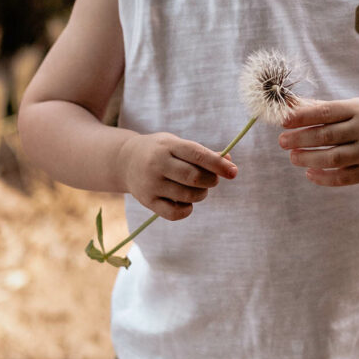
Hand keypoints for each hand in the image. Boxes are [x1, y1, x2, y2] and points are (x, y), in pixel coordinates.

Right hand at [118, 133, 237, 219]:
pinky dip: (187, 210)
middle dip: (211, 180)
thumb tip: (229, 161)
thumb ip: (202, 153)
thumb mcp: (177, 144)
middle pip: (194, 177)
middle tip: (213, 180)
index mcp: (168, 146)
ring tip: (200, 189)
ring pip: (187, 195)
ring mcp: (151, 184)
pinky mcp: (147, 201)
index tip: (233, 172)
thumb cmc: (160, 151)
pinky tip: (187, 202)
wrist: (125, 160)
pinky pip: (174, 213)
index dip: (218, 164)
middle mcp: (157, 164)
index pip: (197, 155)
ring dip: (201, 194)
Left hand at [278, 98, 358, 186]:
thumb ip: (318, 108)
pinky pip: (344, 177)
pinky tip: (309, 173)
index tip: (283, 122)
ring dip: (309, 158)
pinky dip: (324, 178)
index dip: (302, 117)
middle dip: (301, 139)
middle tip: (282, 142)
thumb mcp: (346, 108)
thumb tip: (286, 107)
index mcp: (358, 109)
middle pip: (327, 136)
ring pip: (334, 158)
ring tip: (293, 157)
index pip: (326, 112)